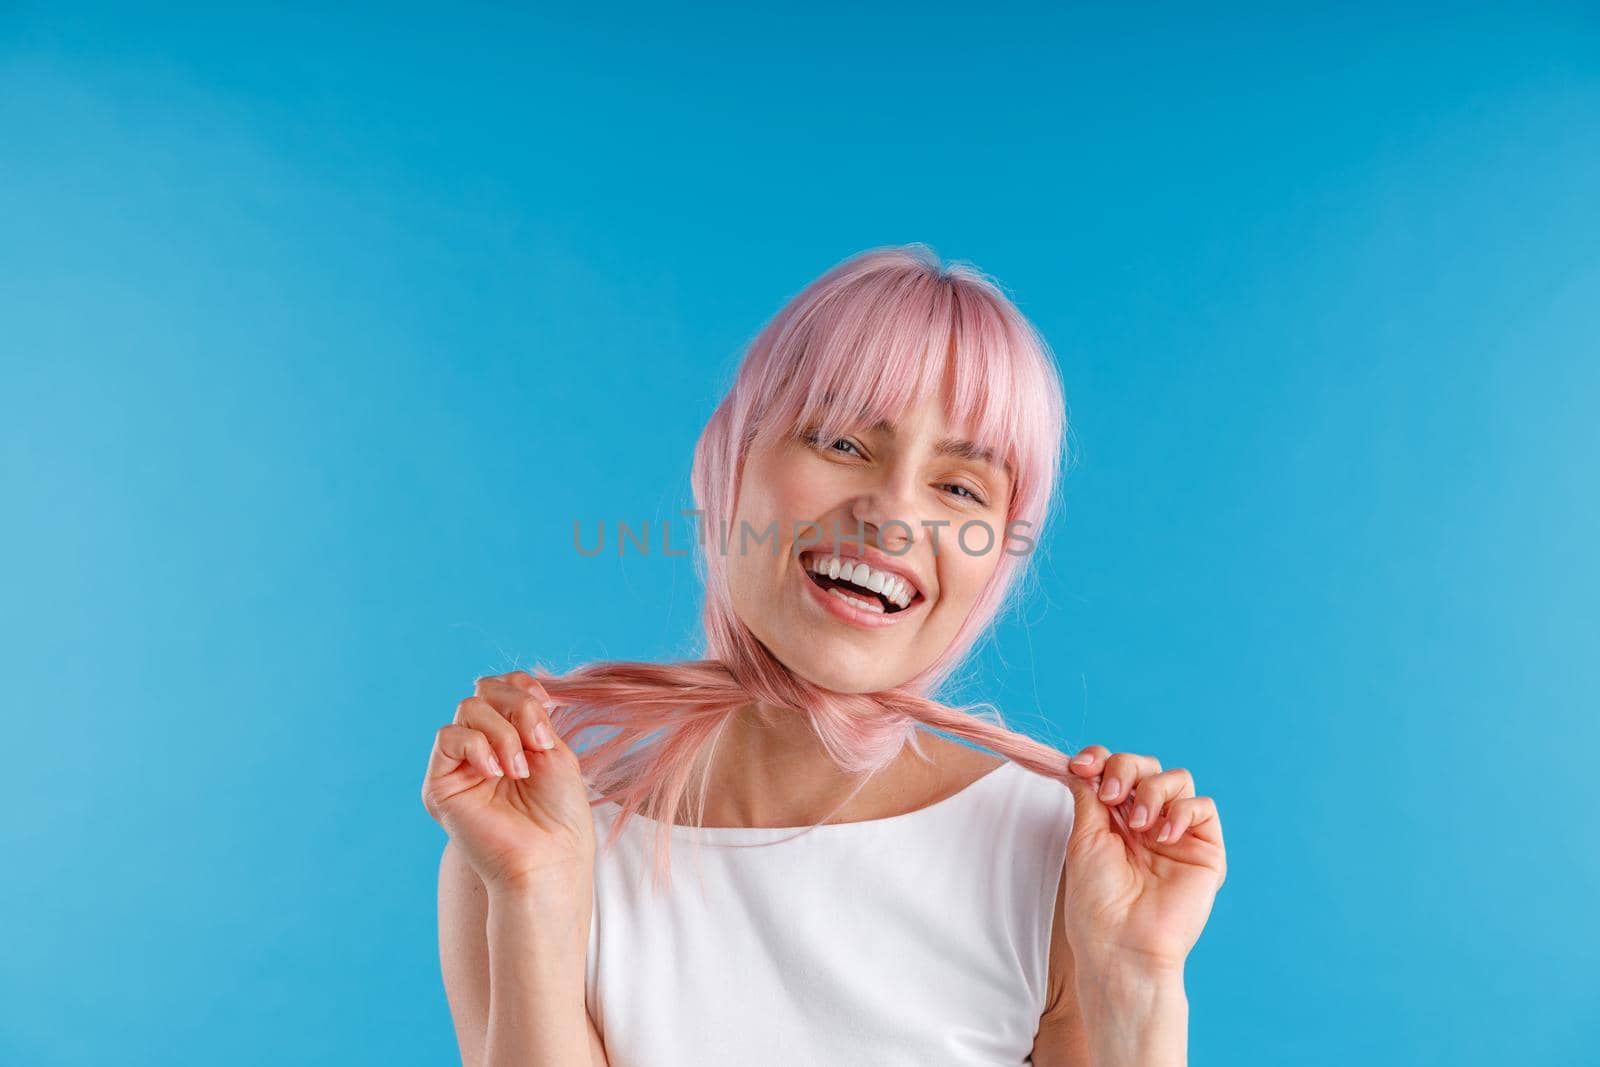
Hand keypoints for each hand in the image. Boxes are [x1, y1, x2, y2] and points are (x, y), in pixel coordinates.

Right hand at [420, 670, 595, 890]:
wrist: (550, 858)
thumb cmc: (560, 814)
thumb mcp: (553, 749)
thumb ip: (530, 715)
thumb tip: (520, 687)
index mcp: (510, 740)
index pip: (500, 687)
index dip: (522, 685)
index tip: (548, 704)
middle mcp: (482, 750)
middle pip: (484, 691)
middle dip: (518, 707)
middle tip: (540, 744)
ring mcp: (460, 766)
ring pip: (468, 708)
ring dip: (503, 732)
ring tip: (520, 769)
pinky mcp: (440, 785)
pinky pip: (448, 737)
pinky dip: (477, 746)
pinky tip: (496, 772)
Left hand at [1060, 745, 1226, 974]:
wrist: (1122, 943)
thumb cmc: (1097, 901)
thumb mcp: (1083, 838)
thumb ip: (1089, 795)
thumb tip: (1085, 763)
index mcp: (1113, 819)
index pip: (1115, 769)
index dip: (1100, 758)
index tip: (1082, 765)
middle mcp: (1146, 822)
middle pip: (1145, 766)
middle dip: (1125, 769)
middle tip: (1111, 796)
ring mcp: (1176, 834)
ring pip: (1177, 778)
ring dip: (1152, 790)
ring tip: (1138, 824)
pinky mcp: (1205, 849)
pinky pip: (1203, 806)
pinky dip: (1182, 810)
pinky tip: (1164, 836)